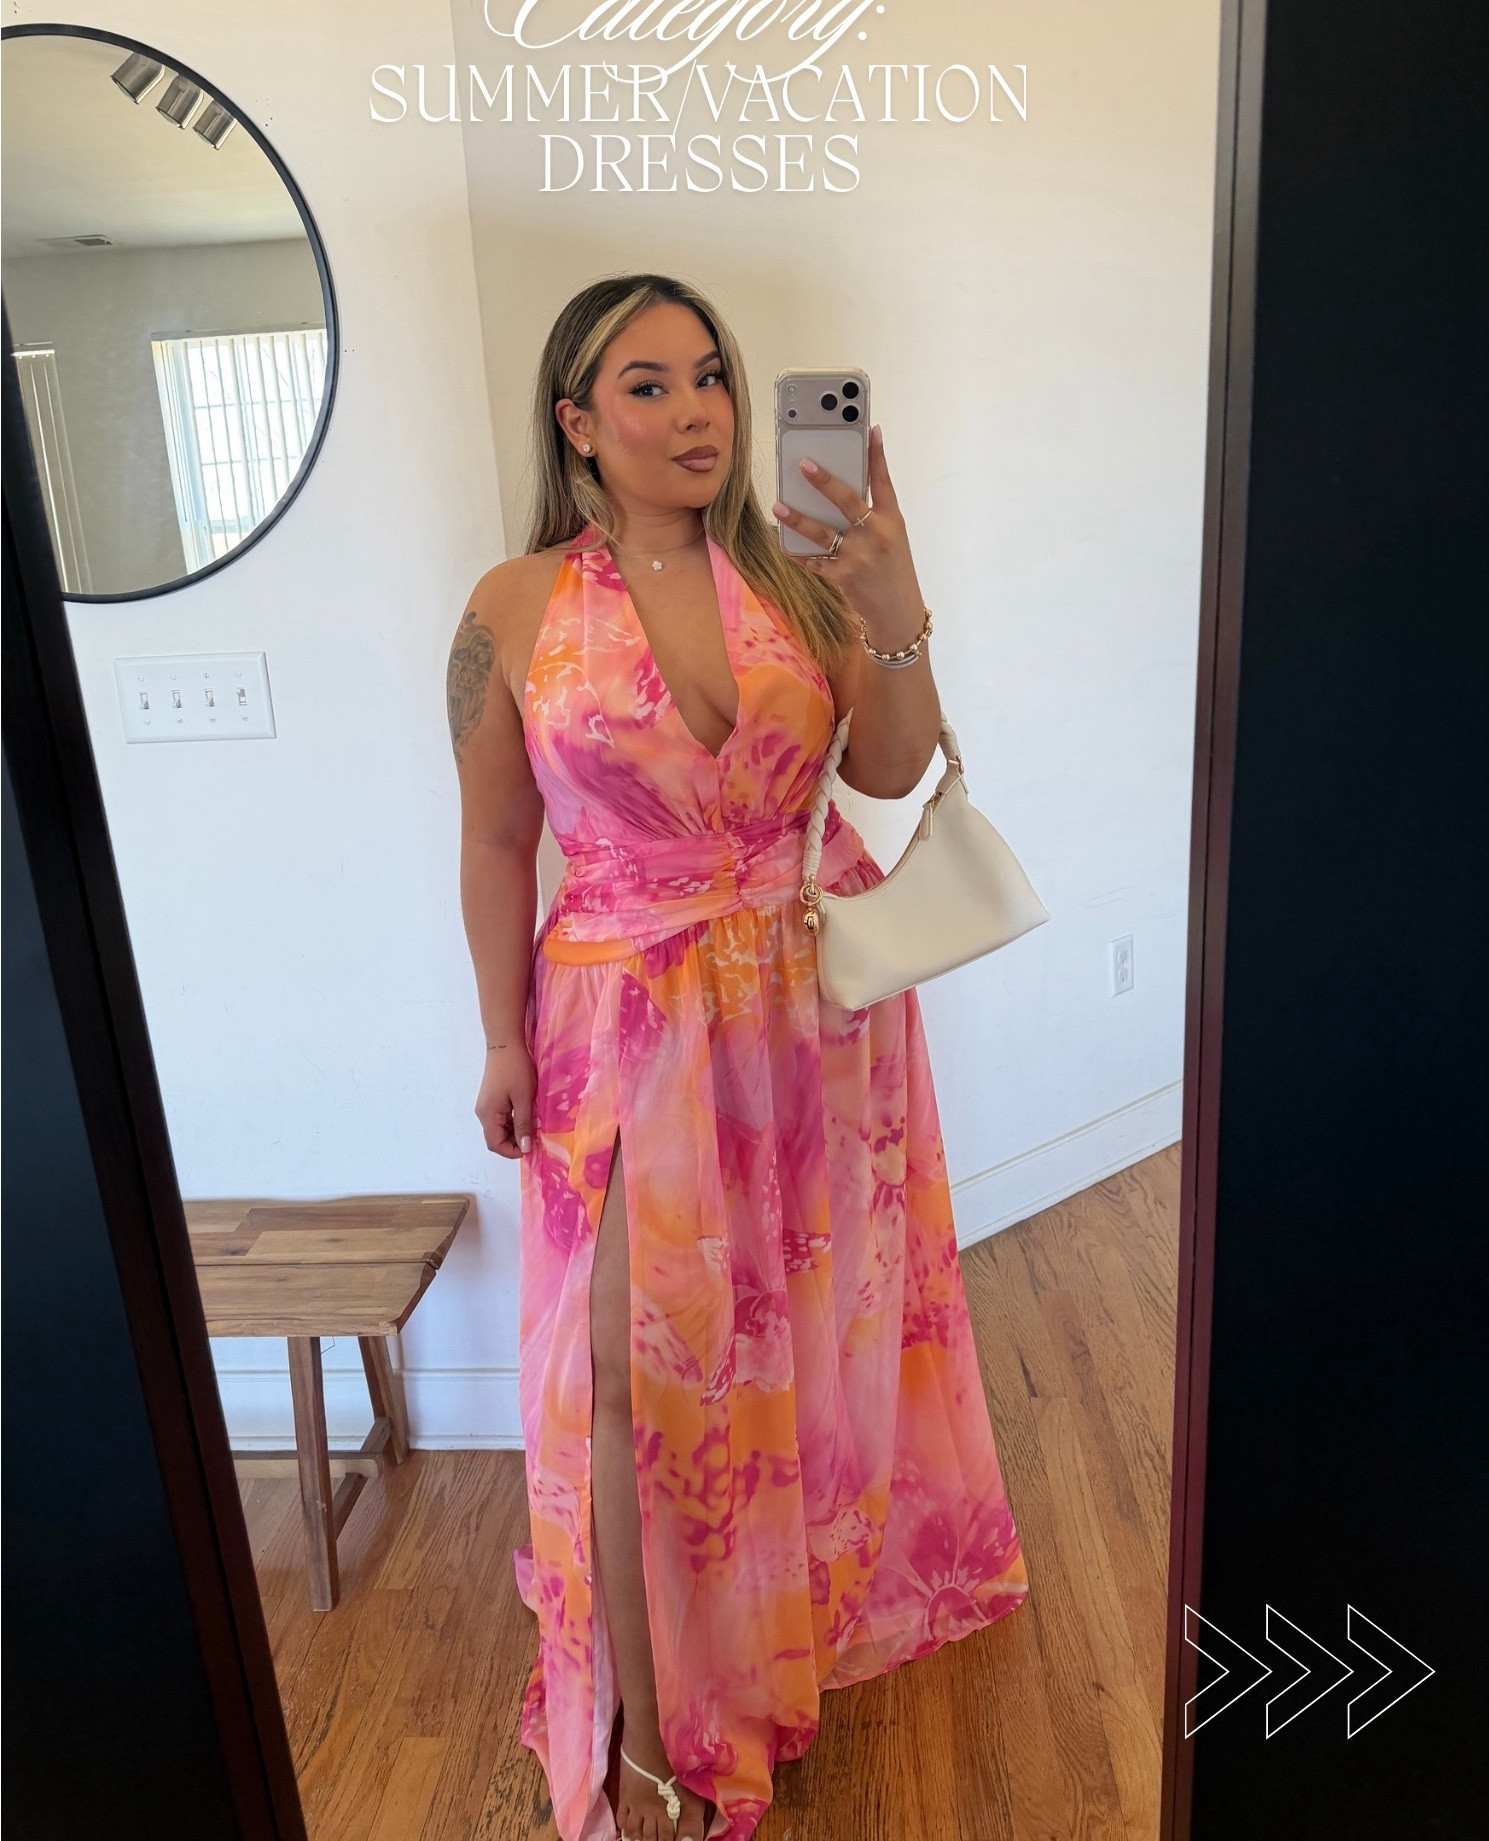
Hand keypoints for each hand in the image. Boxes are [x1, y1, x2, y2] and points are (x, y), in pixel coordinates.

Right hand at [476, 1043, 535, 1158]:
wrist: (505, 1044)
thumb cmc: (516, 1070)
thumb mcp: (524, 1099)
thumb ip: (524, 1124)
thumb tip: (525, 1148)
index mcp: (488, 1115)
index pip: (495, 1144)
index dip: (512, 1151)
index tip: (531, 1148)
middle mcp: (483, 1113)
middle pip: (495, 1138)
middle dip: (514, 1142)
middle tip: (535, 1138)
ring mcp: (486, 1105)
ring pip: (498, 1128)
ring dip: (514, 1132)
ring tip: (533, 1127)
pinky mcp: (491, 1099)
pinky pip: (500, 1118)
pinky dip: (512, 1122)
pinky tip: (526, 1116)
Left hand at [771, 424, 927, 644]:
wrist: (897, 613)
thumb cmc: (894, 570)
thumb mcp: (893, 538)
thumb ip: (873, 515)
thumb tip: (842, 488)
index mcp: (892, 521)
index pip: (884, 482)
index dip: (877, 455)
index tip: (871, 429)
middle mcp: (875, 536)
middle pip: (848, 501)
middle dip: (824, 481)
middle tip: (803, 464)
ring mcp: (858, 557)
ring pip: (823, 533)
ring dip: (798, 518)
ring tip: (779, 506)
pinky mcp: (842, 577)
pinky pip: (814, 561)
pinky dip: (798, 552)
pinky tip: (784, 542)